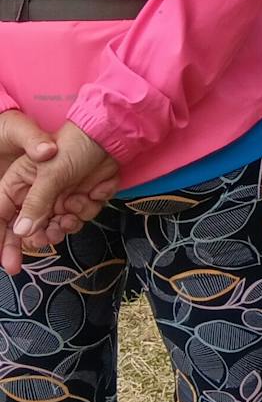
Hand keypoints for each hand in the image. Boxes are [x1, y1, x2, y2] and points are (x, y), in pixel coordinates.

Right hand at [0, 122, 118, 273]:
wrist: (111, 137)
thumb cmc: (75, 146)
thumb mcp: (51, 174)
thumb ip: (36, 204)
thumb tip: (21, 231)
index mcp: (18, 185)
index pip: (2, 217)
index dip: (3, 241)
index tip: (9, 264)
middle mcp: (36, 195)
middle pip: (31, 229)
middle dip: (44, 234)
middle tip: (54, 233)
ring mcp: (58, 198)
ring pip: (58, 227)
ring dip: (69, 221)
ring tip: (77, 207)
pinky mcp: (80, 199)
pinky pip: (80, 217)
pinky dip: (89, 208)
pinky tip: (95, 192)